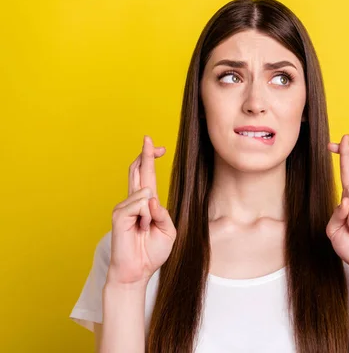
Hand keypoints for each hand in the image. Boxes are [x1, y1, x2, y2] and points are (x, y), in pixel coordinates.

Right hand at [107, 135, 176, 285]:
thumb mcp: (168, 231)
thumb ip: (163, 213)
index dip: (150, 160)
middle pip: (138, 171)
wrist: (137, 271)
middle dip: (146, 155)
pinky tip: (139, 228)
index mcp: (147, 204)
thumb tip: (151, 198)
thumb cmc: (151, 252)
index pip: (147, 176)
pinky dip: (145, 216)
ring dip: (152, 213)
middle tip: (149, 138)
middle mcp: (134, 201)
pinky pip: (139, 204)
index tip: (157, 146)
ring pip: (145, 192)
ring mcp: (124, 207)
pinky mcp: (118, 214)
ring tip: (145, 229)